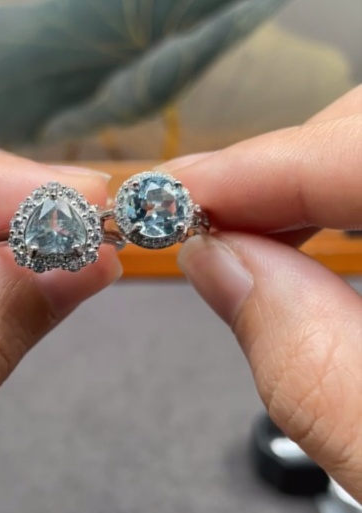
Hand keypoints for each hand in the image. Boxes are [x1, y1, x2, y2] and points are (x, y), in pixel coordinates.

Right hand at [166, 87, 361, 502]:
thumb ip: (305, 359)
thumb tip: (217, 263)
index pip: (361, 153)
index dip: (256, 168)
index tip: (169, 198)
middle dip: (280, 165)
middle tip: (196, 221)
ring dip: (311, 183)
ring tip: (245, 232)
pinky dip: (346, 203)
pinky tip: (317, 239)